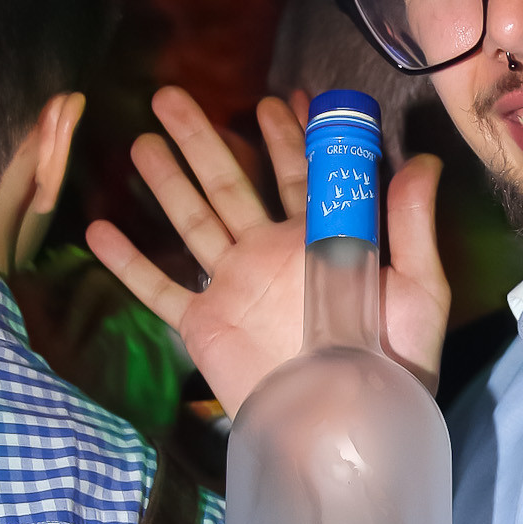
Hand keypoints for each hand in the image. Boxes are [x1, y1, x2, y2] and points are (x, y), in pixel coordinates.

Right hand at [85, 88, 449, 416]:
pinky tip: (98, 230)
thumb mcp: (417, 291)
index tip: (276, 97)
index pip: (299, 176)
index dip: (288, 136)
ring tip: (139, 142)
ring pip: (192, 222)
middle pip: (231, 184)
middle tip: (171, 96)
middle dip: (204, 140)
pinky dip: (128, 263)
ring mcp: (235, 289)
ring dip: (165, 183)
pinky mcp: (205, 326)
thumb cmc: (393, 367)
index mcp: (320, 243)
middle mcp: (271, 256)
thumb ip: (411, 226)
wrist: (346, 428)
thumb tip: (424, 160)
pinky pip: (159, 289)